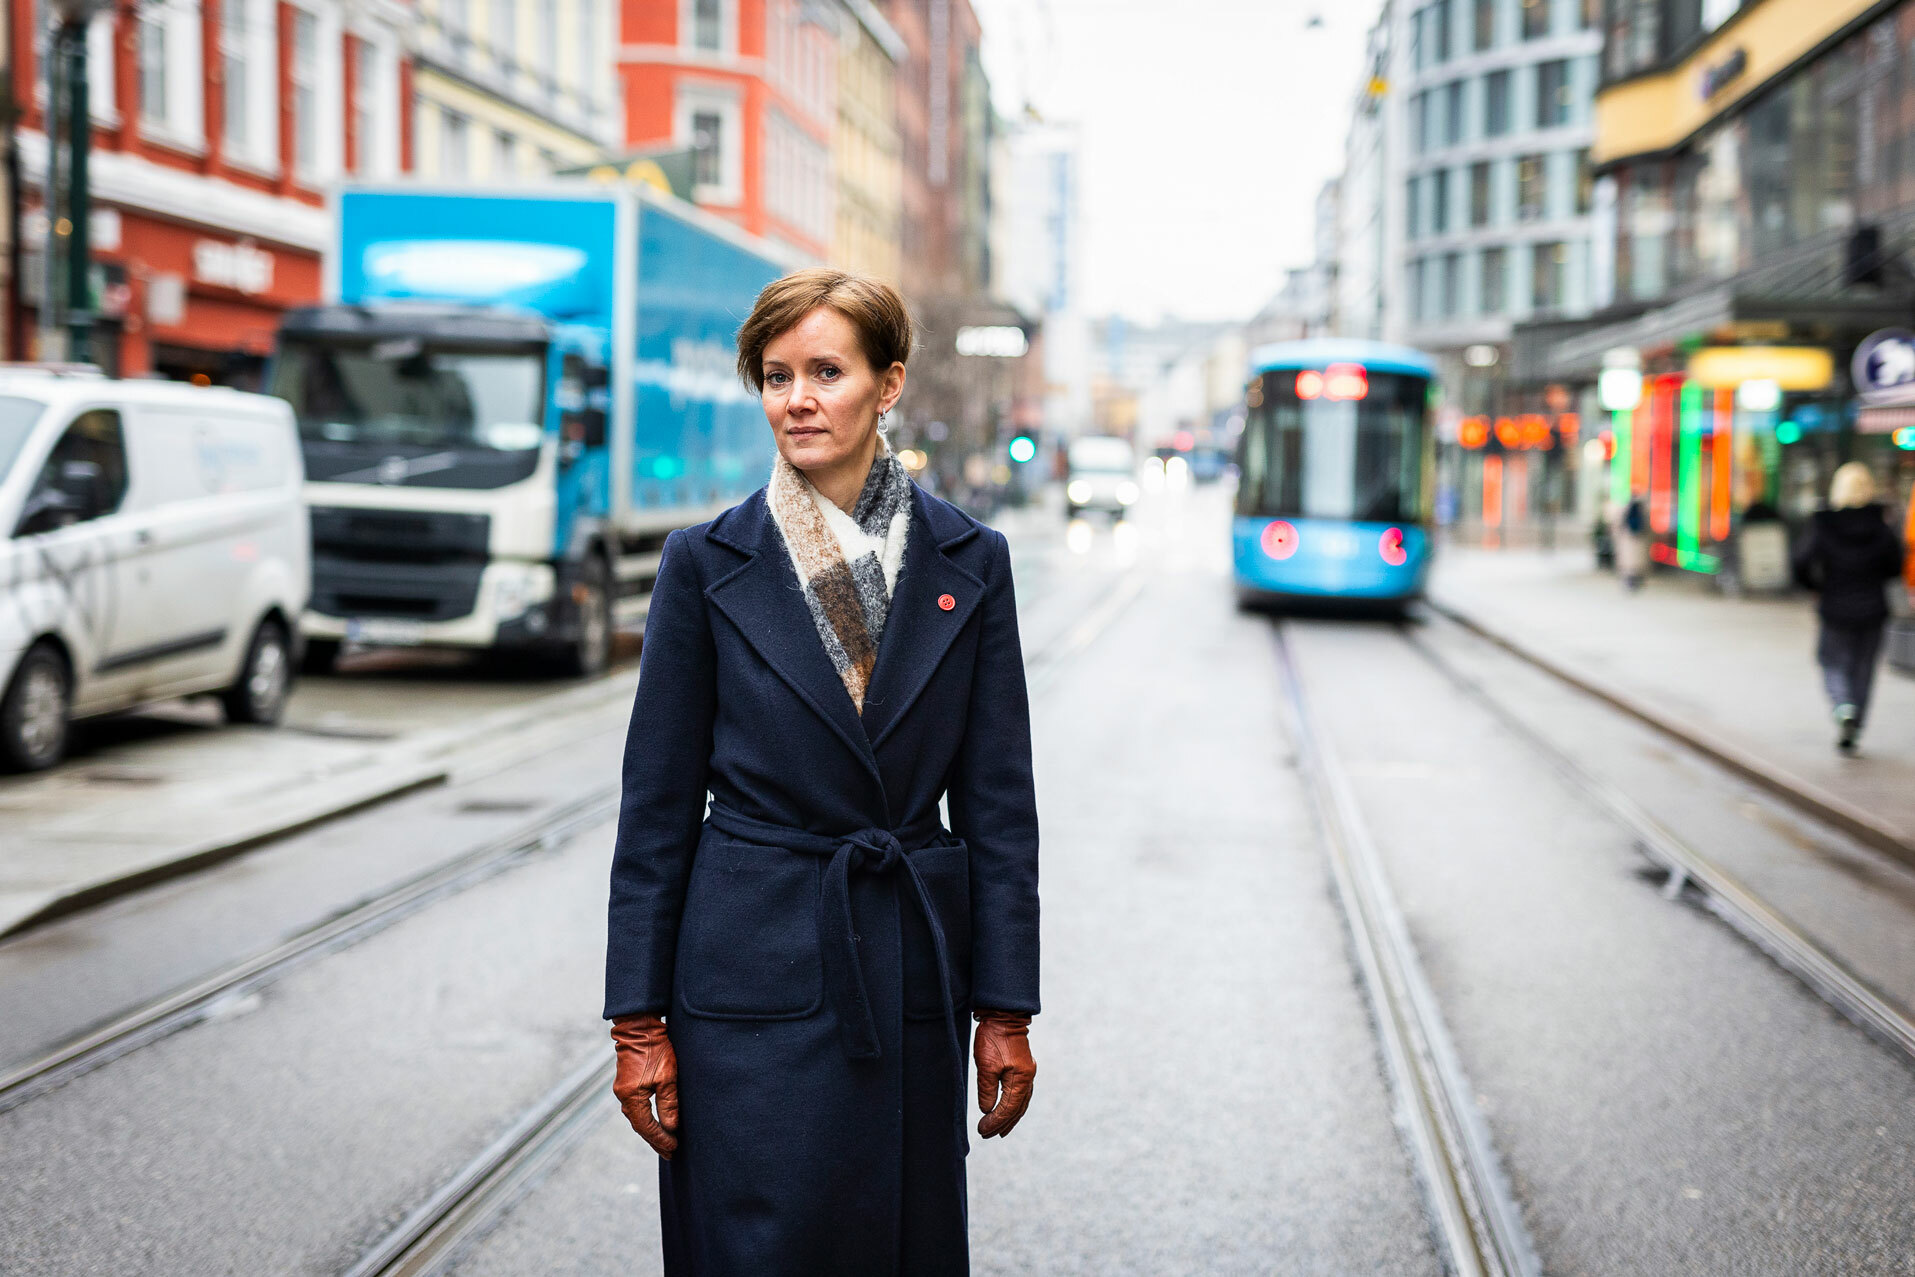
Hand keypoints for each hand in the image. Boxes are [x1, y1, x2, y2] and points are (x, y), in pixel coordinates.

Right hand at [610, 1014, 678, 1157]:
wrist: (639, 1026)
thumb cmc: (655, 1048)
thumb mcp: (667, 1077)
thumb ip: (668, 1104)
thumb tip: (671, 1127)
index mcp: (632, 1097)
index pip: (647, 1126)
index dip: (660, 1139)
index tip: (673, 1148)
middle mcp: (623, 1096)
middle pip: (639, 1125)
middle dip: (655, 1139)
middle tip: (669, 1152)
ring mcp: (622, 1089)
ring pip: (637, 1117)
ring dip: (650, 1130)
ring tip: (663, 1141)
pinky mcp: (626, 1083)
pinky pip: (635, 1107)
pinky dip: (645, 1118)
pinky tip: (653, 1122)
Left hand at [973, 1009, 1035, 1138]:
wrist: (1003, 1015)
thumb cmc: (993, 1038)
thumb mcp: (985, 1065)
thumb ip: (987, 1089)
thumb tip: (987, 1110)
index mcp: (1020, 1078)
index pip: (1008, 1108)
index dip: (996, 1121)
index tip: (983, 1130)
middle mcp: (1028, 1078)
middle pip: (1017, 1108)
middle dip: (1003, 1123)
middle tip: (988, 1134)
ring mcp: (1027, 1073)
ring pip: (1021, 1102)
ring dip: (1010, 1117)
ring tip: (1000, 1130)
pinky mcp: (1023, 1068)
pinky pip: (1021, 1094)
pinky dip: (1014, 1105)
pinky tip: (1008, 1110)